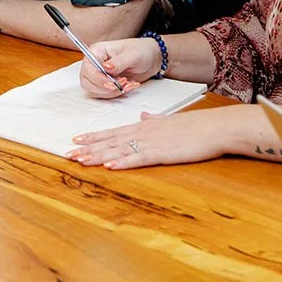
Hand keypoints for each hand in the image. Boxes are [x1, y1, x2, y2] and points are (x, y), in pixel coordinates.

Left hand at [66, 108, 228, 168]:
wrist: (214, 127)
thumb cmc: (195, 126)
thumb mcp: (171, 120)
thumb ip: (155, 119)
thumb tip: (144, 115)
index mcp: (145, 126)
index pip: (114, 131)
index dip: (94, 136)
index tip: (77, 140)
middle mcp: (144, 132)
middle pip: (111, 140)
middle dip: (88, 148)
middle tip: (68, 153)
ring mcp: (151, 142)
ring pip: (119, 149)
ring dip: (98, 155)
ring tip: (80, 160)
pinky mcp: (162, 153)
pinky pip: (138, 158)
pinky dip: (123, 162)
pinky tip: (110, 165)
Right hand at [80, 38, 161, 97]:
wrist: (151, 58)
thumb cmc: (141, 50)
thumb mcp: (133, 54)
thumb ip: (119, 61)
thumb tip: (106, 67)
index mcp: (98, 51)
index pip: (87, 66)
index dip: (97, 77)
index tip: (111, 83)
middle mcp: (96, 63)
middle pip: (87, 81)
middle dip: (104, 87)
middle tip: (121, 84)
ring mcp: (100, 74)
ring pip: (95, 90)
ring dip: (112, 92)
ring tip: (128, 84)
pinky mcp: (106, 84)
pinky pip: (105, 94)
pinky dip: (117, 94)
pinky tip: (129, 86)